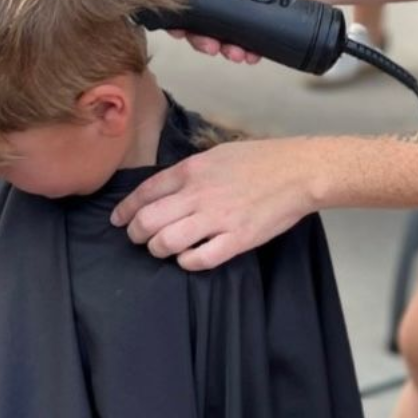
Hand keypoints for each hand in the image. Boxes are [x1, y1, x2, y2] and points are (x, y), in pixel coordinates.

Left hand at [111, 138, 320, 269]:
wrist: (298, 171)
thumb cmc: (260, 159)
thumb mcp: (217, 154)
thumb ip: (190, 172)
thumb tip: (166, 189)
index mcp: (193, 170)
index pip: (146, 192)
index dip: (126, 209)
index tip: (119, 220)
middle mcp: (199, 194)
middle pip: (149, 221)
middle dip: (135, 234)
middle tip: (136, 238)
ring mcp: (218, 219)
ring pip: (167, 243)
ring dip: (157, 249)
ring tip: (161, 249)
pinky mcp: (237, 240)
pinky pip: (199, 260)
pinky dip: (186, 262)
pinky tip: (188, 258)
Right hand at [176, 0, 317, 60]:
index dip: (177, 9)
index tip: (180, 27)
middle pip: (195, 19)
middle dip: (200, 37)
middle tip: (210, 46)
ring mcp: (232, 11)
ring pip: (215, 35)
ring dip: (222, 48)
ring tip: (236, 53)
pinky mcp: (249, 26)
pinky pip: (239, 44)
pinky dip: (242, 52)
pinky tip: (249, 55)